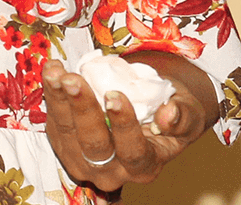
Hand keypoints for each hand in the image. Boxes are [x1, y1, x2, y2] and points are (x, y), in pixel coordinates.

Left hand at [41, 54, 211, 191]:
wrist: (149, 106)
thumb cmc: (170, 110)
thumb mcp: (188, 111)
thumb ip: (182, 116)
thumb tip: (168, 115)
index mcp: (145, 167)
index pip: (133, 152)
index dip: (122, 125)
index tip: (114, 95)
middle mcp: (112, 171)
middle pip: (94, 146)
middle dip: (82, 111)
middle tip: (74, 81)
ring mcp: (84, 159)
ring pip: (67, 133)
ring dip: (59, 100)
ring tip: (57, 73)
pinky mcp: (64, 143)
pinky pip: (54, 120)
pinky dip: (51, 93)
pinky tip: (53, 69)